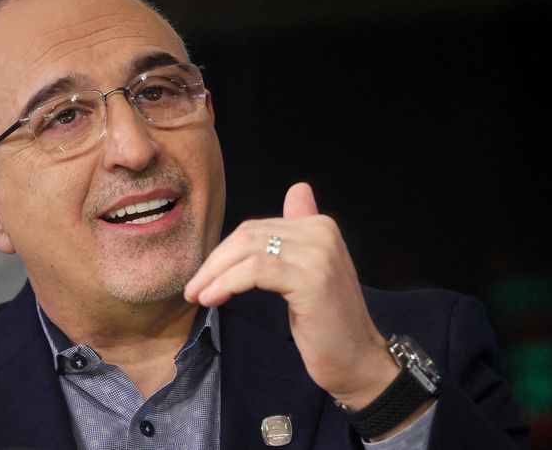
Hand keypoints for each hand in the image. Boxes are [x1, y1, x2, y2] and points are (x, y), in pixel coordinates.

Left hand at [184, 182, 399, 408]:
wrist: (358, 360)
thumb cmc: (328, 323)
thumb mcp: (310, 271)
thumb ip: (299, 233)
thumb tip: (297, 191)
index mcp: (321, 226)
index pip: (258, 227)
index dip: (225, 250)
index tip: (206, 275)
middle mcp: (322, 232)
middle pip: (250, 235)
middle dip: (215, 261)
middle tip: (193, 287)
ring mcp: (319, 253)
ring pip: (249, 250)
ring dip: (215, 273)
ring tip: (198, 294)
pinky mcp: (311, 279)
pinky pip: (256, 271)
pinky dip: (228, 283)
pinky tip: (213, 298)